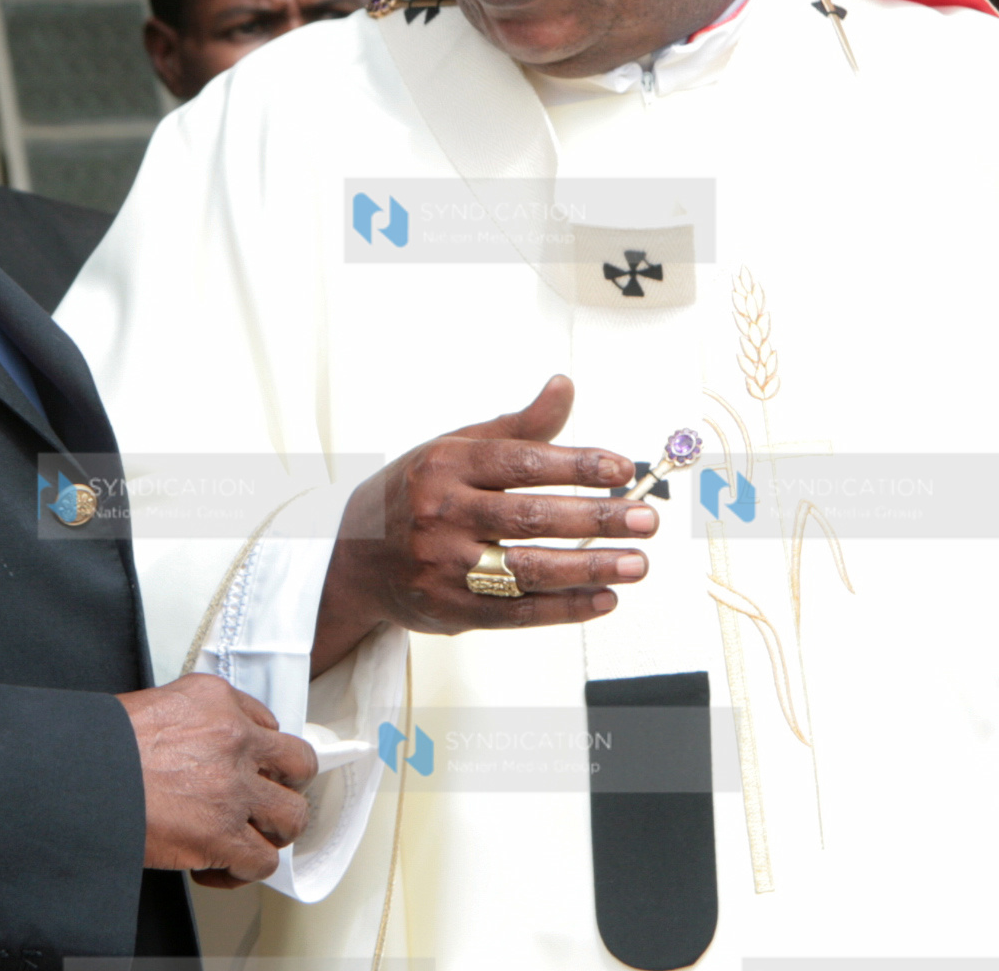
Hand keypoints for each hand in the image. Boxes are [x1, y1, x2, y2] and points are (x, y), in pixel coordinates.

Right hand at [121, 673, 316, 888]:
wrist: (76, 777)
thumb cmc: (100, 746)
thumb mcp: (152, 707)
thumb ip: (191, 724)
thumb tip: (197, 754)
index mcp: (216, 700)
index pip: (266, 724)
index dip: (258, 754)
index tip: (247, 770)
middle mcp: (234, 738)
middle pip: (298, 764)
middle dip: (283, 787)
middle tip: (262, 801)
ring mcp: (234, 788)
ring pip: (291, 815)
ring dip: (271, 831)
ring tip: (247, 837)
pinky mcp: (222, 835)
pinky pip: (262, 861)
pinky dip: (243, 870)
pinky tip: (217, 867)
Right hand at [310, 376, 653, 675]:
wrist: (354, 557)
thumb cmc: (416, 494)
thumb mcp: (455, 448)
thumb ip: (517, 426)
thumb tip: (564, 387)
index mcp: (446, 465)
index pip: (520, 462)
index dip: (576, 464)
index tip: (622, 469)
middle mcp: (441, 514)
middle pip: (531, 517)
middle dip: (596, 518)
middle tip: (645, 518)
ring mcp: (445, 566)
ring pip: (529, 569)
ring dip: (590, 567)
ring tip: (636, 562)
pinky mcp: (452, 610)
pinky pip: (518, 612)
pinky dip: (566, 608)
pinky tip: (604, 597)